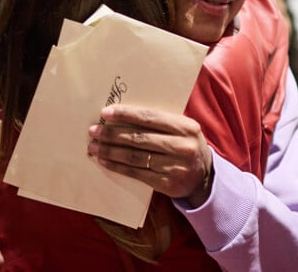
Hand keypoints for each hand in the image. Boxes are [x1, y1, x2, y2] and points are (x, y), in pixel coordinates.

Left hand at [88, 105, 212, 207]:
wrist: (204, 176)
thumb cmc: (186, 144)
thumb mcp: (183, 128)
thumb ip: (161, 121)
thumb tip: (125, 114)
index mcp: (186, 127)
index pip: (150, 117)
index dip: (126, 114)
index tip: (106, 112)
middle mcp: (182, 146)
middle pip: (140, 137)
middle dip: (113, 134)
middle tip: (94, 131)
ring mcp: (175, 167)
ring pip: (135, 157)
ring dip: (111, 151)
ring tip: (94, 146)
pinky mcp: (167, 184)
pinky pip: (137, 173)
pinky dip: (118, 166)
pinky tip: (105, 161)